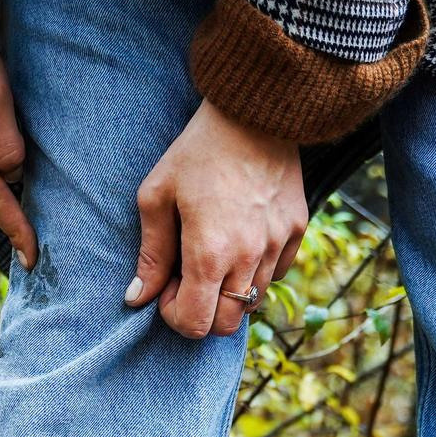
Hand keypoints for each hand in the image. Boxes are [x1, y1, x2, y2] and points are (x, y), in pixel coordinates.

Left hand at [128, 100, 307, 337]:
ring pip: (253, 301)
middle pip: (227, 324)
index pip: (196, 323)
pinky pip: (276, 274)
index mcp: (209, 253)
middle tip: (188, 280)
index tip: (167, 291)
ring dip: (228, 291)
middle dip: (202, 313)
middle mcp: (249, 257)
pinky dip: (255, 272)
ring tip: (213, 256)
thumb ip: (150, 254)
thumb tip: (137, 299)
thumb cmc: (196, 151)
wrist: (254, 113)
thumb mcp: (157, 197)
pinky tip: (240, 241)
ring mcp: (278, 245)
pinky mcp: (297, 230)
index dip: (175, 316)